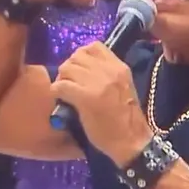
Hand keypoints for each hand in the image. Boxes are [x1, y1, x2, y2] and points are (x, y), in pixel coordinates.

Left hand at [50, 41, 150, 164]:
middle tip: (69, 83)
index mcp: (119, 67)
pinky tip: (61, 100)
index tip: (80, 71)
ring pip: (66, 68)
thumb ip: (108, 75)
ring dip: (62, 79)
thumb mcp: (123, 88)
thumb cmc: (126, 119)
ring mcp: (97, 83)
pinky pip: (61, 85)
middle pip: (77, 55)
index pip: (94, 46)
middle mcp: (109, 70)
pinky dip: (57, 92)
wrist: (131, 141)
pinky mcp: (85, 97)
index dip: (81, 57)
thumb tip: (84, 69)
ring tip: (65, 92)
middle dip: (69, 68)